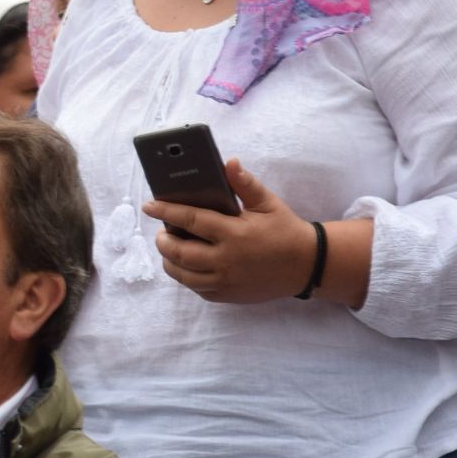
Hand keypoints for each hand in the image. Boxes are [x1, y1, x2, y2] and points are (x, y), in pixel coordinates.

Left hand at [149, 160, 324, 304]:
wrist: (307, 265)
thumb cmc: (285, 230)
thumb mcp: (268, 203)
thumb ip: (245, 184)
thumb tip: (228, 162)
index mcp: (235, 233)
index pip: (191, 220)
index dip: (166, 211)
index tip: (149, 206)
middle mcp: (227, 260)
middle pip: (179, 252)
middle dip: (163, 240)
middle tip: (162, 231)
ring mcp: (227, 281)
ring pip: (183, 275)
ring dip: (169, 261)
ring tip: (169, 248)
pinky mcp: (228, 295)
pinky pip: (197, 288)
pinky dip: (186, 276)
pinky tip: (185, 265)